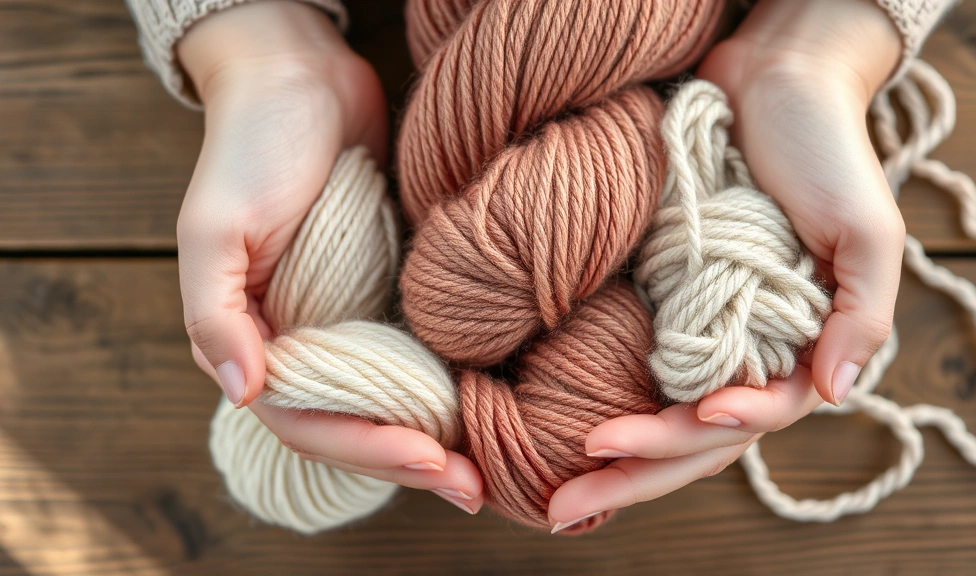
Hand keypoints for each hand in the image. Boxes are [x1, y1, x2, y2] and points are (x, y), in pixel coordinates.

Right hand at [176, 1, 481, 512]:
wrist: (301, 79)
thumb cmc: (252, 148)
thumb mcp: (215, 226)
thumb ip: (216, 312)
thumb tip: (242, 390)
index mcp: (255, 341)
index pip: (310, 420)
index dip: (367, 447)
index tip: (428, 457)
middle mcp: (302, 342)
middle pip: (356, 425)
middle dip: (411, 460)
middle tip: (472, 488)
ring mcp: (349, 320)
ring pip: (390, 401)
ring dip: (434, 439)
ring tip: (486, 470)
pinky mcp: (387, 293)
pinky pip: (415, 354)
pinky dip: (444, 388)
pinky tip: (485, 405)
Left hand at [548, 0, 903, 530]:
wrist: (771, 85)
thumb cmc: (825, 155)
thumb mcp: (866, 232)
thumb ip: (861, 316)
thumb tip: (835, 394)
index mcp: (800, 350)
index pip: (749, 415)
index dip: (705, 427)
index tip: (661, 421)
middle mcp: (750, 354)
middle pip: (693, 437)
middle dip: (634, 475)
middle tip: (564, 508)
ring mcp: (707, 333)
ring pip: (663, 417)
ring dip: (616, 460)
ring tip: (555, 493)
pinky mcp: (670, 304)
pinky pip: (641, 369)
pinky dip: (611, 405)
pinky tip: (569, 434)